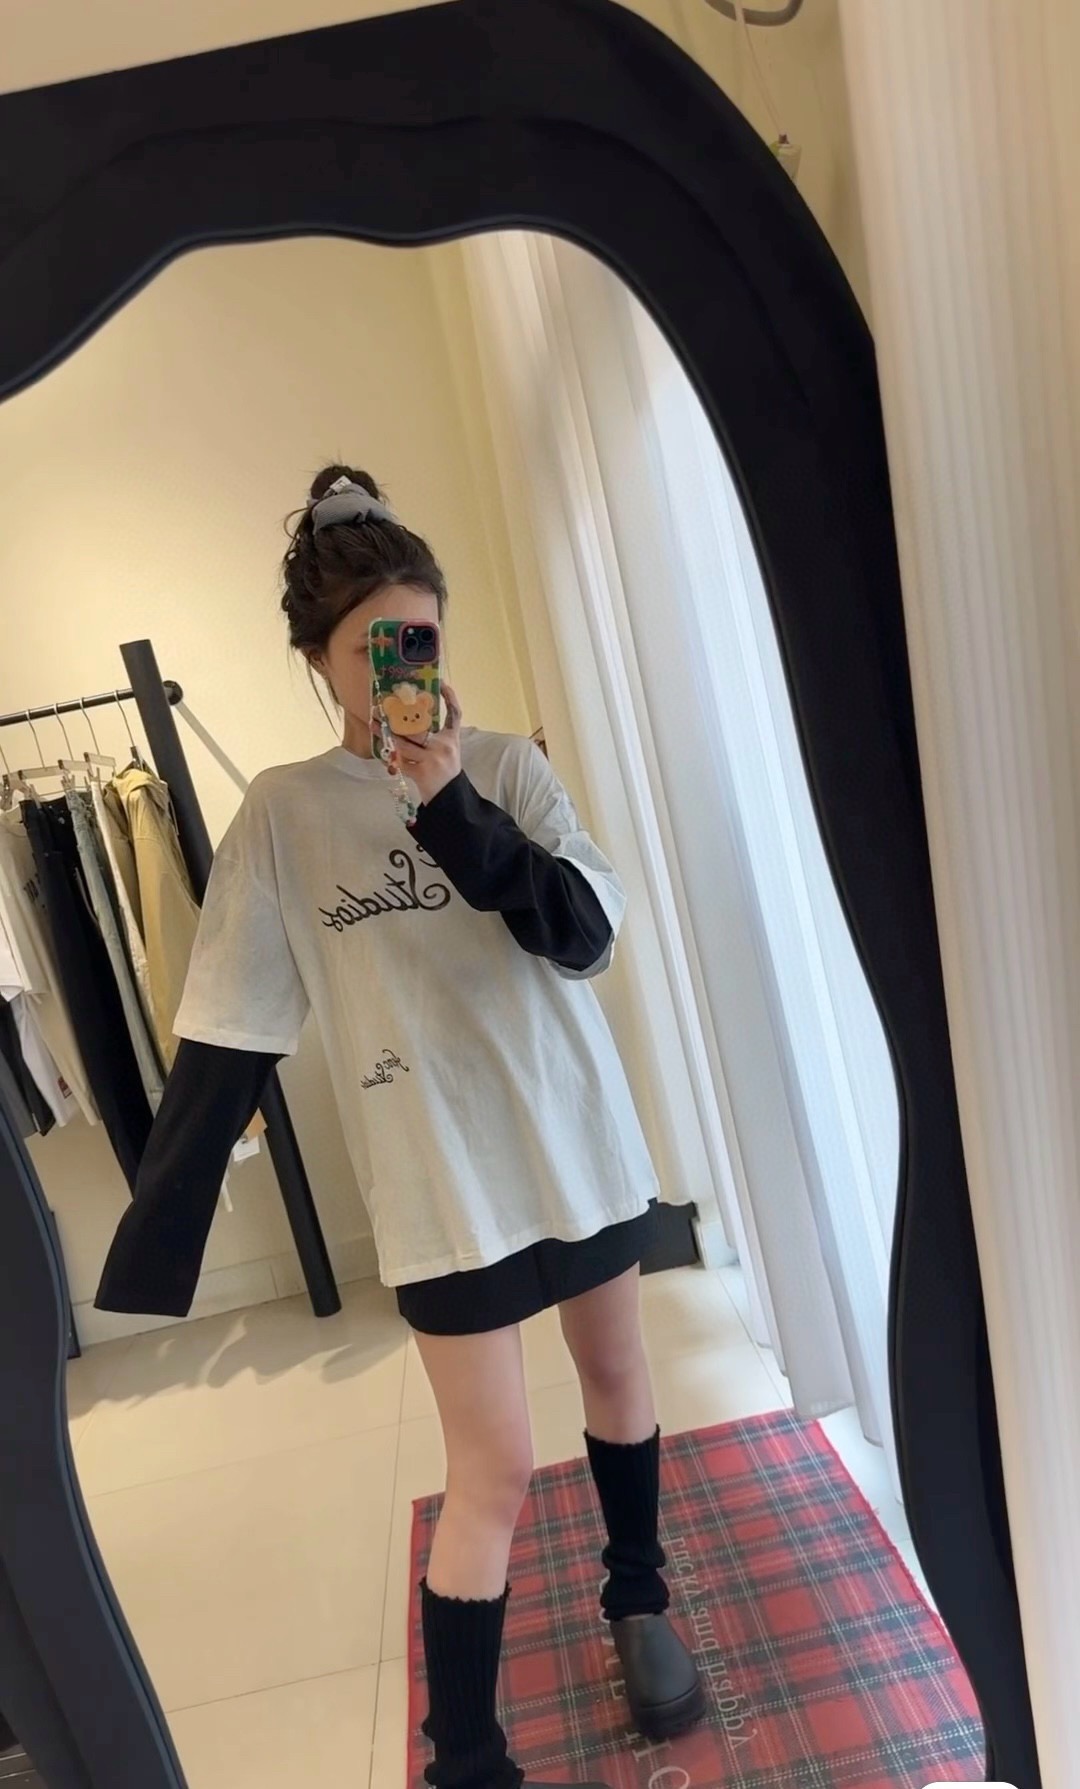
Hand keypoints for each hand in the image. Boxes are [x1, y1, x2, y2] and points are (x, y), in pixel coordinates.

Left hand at [385, 683, 462, 804]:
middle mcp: (444, 746)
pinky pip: (401, 762)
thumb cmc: (444, 770)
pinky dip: (391, 759)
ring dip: (387, 736)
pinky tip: (383, 754)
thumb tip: (410, 717)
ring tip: (374, 726)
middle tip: (381, 709)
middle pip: (418, 728)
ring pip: (405, 745)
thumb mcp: (447, 749)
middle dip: (397, 718)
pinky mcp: (422, 773)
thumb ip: (434, 735)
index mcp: (451, 739)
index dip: (451, 698)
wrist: (449, 796)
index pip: (455, 714)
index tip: (442, 683)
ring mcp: (433, 760)